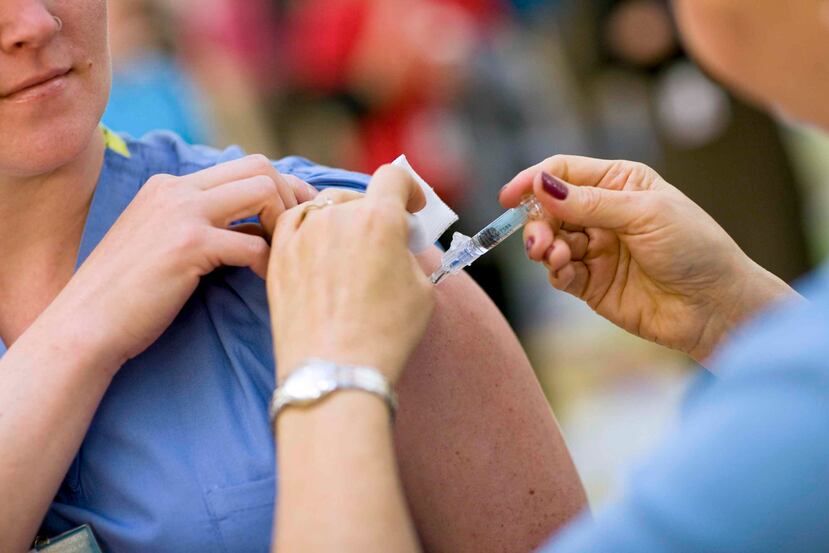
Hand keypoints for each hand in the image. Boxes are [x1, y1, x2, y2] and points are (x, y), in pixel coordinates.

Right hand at [53, 155, 316, 366]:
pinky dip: (271, 264)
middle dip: (292, 196)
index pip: (243, 165)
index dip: (281, 187)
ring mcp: (181, 213)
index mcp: (169, 186)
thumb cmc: (126, 295)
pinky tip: (269, 283)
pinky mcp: (188, 246)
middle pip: (259, 166)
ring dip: (286, 223)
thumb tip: (255, 230)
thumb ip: (201, 226)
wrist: (84, 325)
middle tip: (306, 232)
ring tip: (288, 255)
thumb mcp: (161, 243)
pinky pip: (254, 245)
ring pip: (263, 191)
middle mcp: (176, 190)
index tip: (301, 213)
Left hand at [268, 165, 434, 382]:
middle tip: (382, 243)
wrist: (333, 370)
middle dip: (375, 214)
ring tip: (348, 251)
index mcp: (378, 219)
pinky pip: (293, 223)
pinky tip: (316, 249)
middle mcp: (337, 217)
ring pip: (324, 208)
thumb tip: (398, 247)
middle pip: (358, 196)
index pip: (394, 178)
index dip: (408, 188)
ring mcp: (302, 233)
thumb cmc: (384, 335)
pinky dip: (308, 229)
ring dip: (340, 221)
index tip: (411, 206)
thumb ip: (410, 254)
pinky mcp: (278, 254)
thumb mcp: (422, 291)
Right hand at [501, 155, 795, 363]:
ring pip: (550, 241)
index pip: (564, 172)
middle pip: (550, 208)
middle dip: (538, 222)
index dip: (534, 181)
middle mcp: (603, 213)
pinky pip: (559, 272)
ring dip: (544, 247)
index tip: (509, 197)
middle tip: (539, 240)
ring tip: (552, 255)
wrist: (716, 306)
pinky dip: (555, 270)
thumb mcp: (644, 214)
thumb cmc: (695, 248)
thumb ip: (590, 203)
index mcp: (620, 183)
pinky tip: (564, 271)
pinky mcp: (591, 284)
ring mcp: (596, 249)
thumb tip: (542, 185)